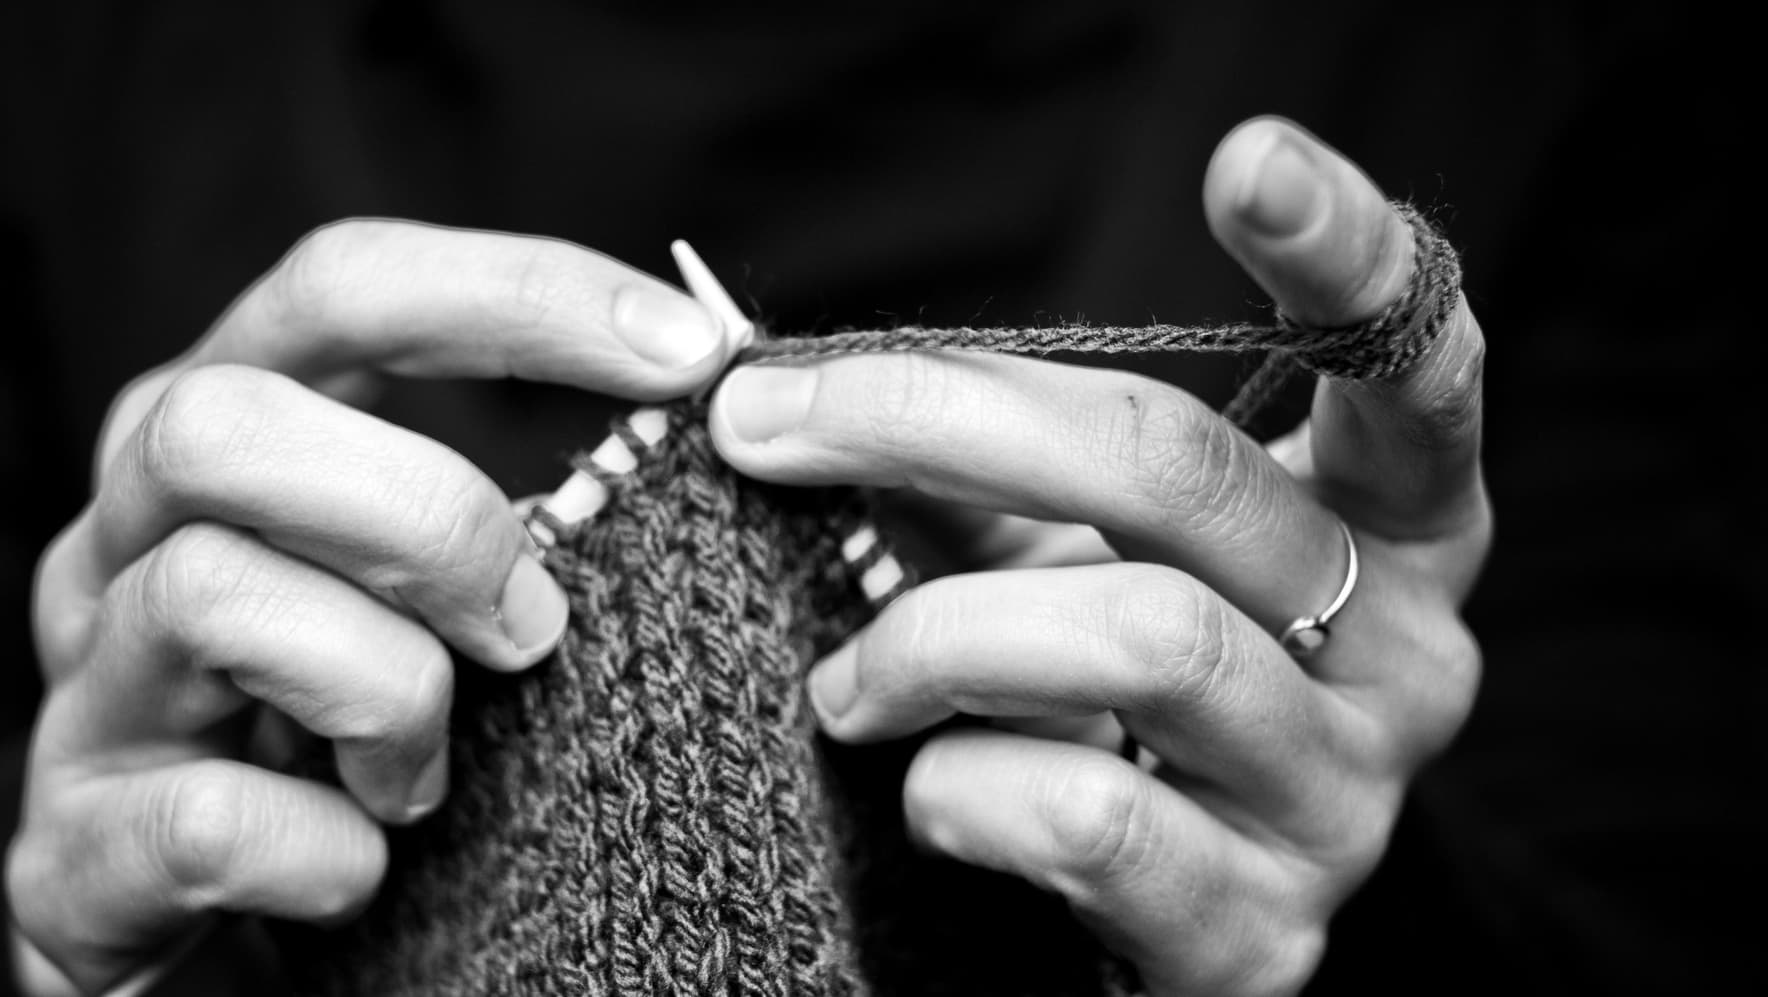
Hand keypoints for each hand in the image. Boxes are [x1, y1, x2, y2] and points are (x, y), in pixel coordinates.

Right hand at [7, 222, 732, 993]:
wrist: (179, 913)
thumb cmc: (341, 722)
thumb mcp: (418, 590)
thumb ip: (509, 512)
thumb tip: (690, 421)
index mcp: (219, 436)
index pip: (340, 287)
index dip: (518, 294)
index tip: (687, 352)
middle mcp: (119, 535)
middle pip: (221, 421)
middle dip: (424, 517)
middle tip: (532, 629)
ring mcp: (84, 688)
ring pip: (208, 597)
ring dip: (387, 692)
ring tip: (428, 779)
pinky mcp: (69, 849)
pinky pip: (211, 821)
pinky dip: (330, 852)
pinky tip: (361, 869)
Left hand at [711, 117, 1488, 995]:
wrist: (1152, 922)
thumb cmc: (1098, 694)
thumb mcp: (1058, 551)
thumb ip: (974, 464)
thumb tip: (785, 390)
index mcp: (1388, 524)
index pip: (1413, 367)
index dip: (1345, 254)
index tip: (1245, 156)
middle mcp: (1408, 651)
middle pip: (1183, 474)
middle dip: (938, 418)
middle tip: (762, 423)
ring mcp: (1347, 798)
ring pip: (1143, 640)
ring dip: (932, 637)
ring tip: (843, 677)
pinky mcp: (1263, 934)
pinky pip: (1094, 815)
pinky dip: (961, 786)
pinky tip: (923, 790)